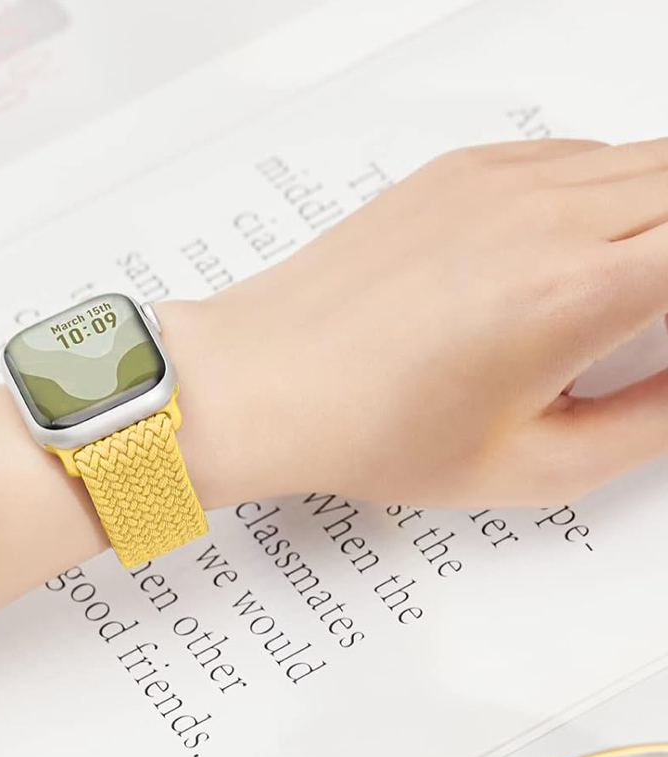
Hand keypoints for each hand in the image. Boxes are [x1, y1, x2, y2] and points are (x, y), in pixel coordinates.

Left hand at [162, 138, 667, 507]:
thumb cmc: (366, 429)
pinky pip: (571, 155)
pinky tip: (566, 252)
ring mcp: (496, 180)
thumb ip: (650, 422)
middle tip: (640, 326)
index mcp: (576, 292)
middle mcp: (543, 215)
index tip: (663, 340)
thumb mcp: (529, 467)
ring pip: (639, 163)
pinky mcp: (459, 169)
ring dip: (654, 219)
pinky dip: (598, 193)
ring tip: (609, 295)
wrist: (263, 382)